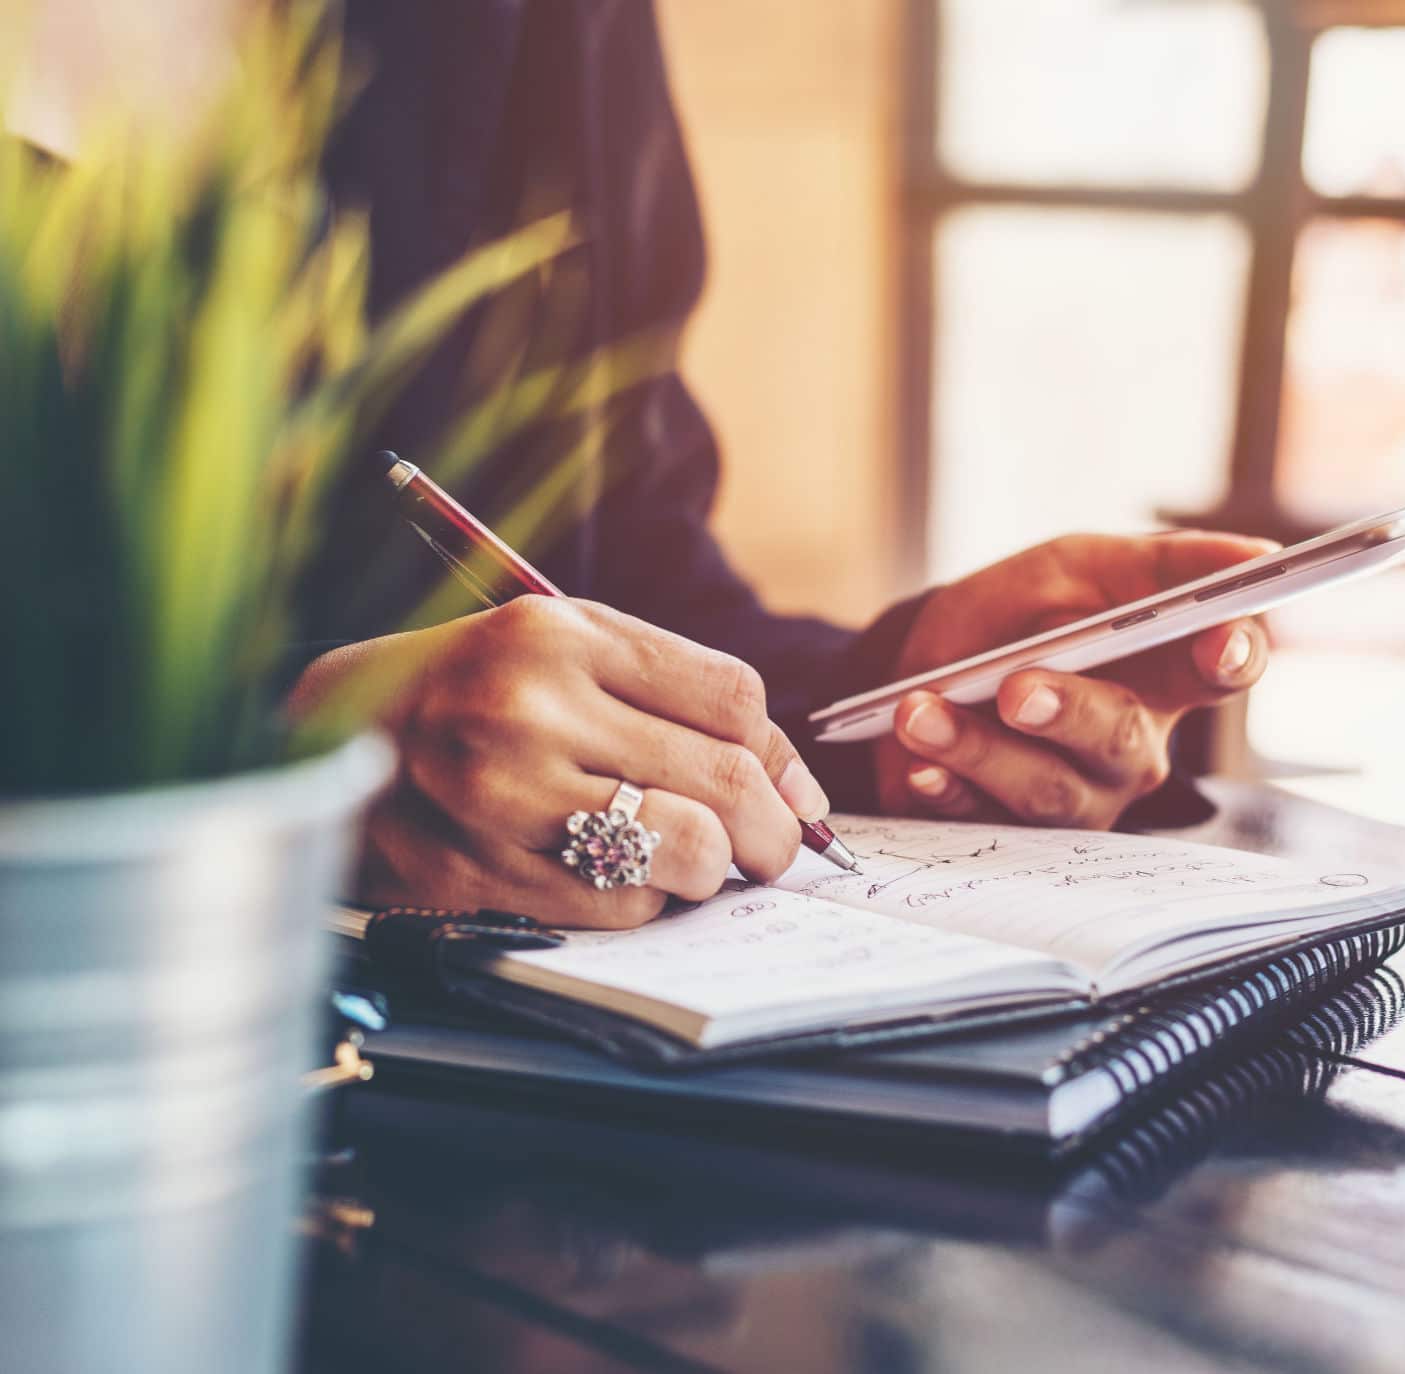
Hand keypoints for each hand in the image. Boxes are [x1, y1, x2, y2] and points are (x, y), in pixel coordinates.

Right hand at [291, 597, 828, 927]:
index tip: (792, 795)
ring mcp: (502, 800)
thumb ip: (674, 692)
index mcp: (558, 637)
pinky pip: (625, 907)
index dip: (781, 760)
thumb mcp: (561, 650)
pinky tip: (612, 875)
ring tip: (693, 860)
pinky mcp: (484, 877)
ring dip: (713, 869)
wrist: (327, 746)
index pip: (730, 700)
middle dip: (773, 831)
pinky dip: (646, 901)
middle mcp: (529, 713)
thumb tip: (796, 788)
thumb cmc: (472, 691)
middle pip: (724, 779)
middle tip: (773, 849)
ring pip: (688, 852)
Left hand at [875, 532, 1273, 828]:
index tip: (1216, 643)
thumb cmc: (1021, 612)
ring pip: (1046, 789)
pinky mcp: (1014, 831)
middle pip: (1121, 739)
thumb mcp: (1079, 566)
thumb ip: (1164, 563)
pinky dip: (947, 788)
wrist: (926, 663)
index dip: (1232, 657)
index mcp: (1164, 673)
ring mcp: (1077, 797)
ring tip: (922, 713)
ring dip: (978, 749)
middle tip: (1015, 690)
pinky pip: (984, 820)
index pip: (1226, 669)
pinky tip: (920, 767)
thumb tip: (1257, 555)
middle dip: (1067, 711)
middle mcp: (1132, 746)